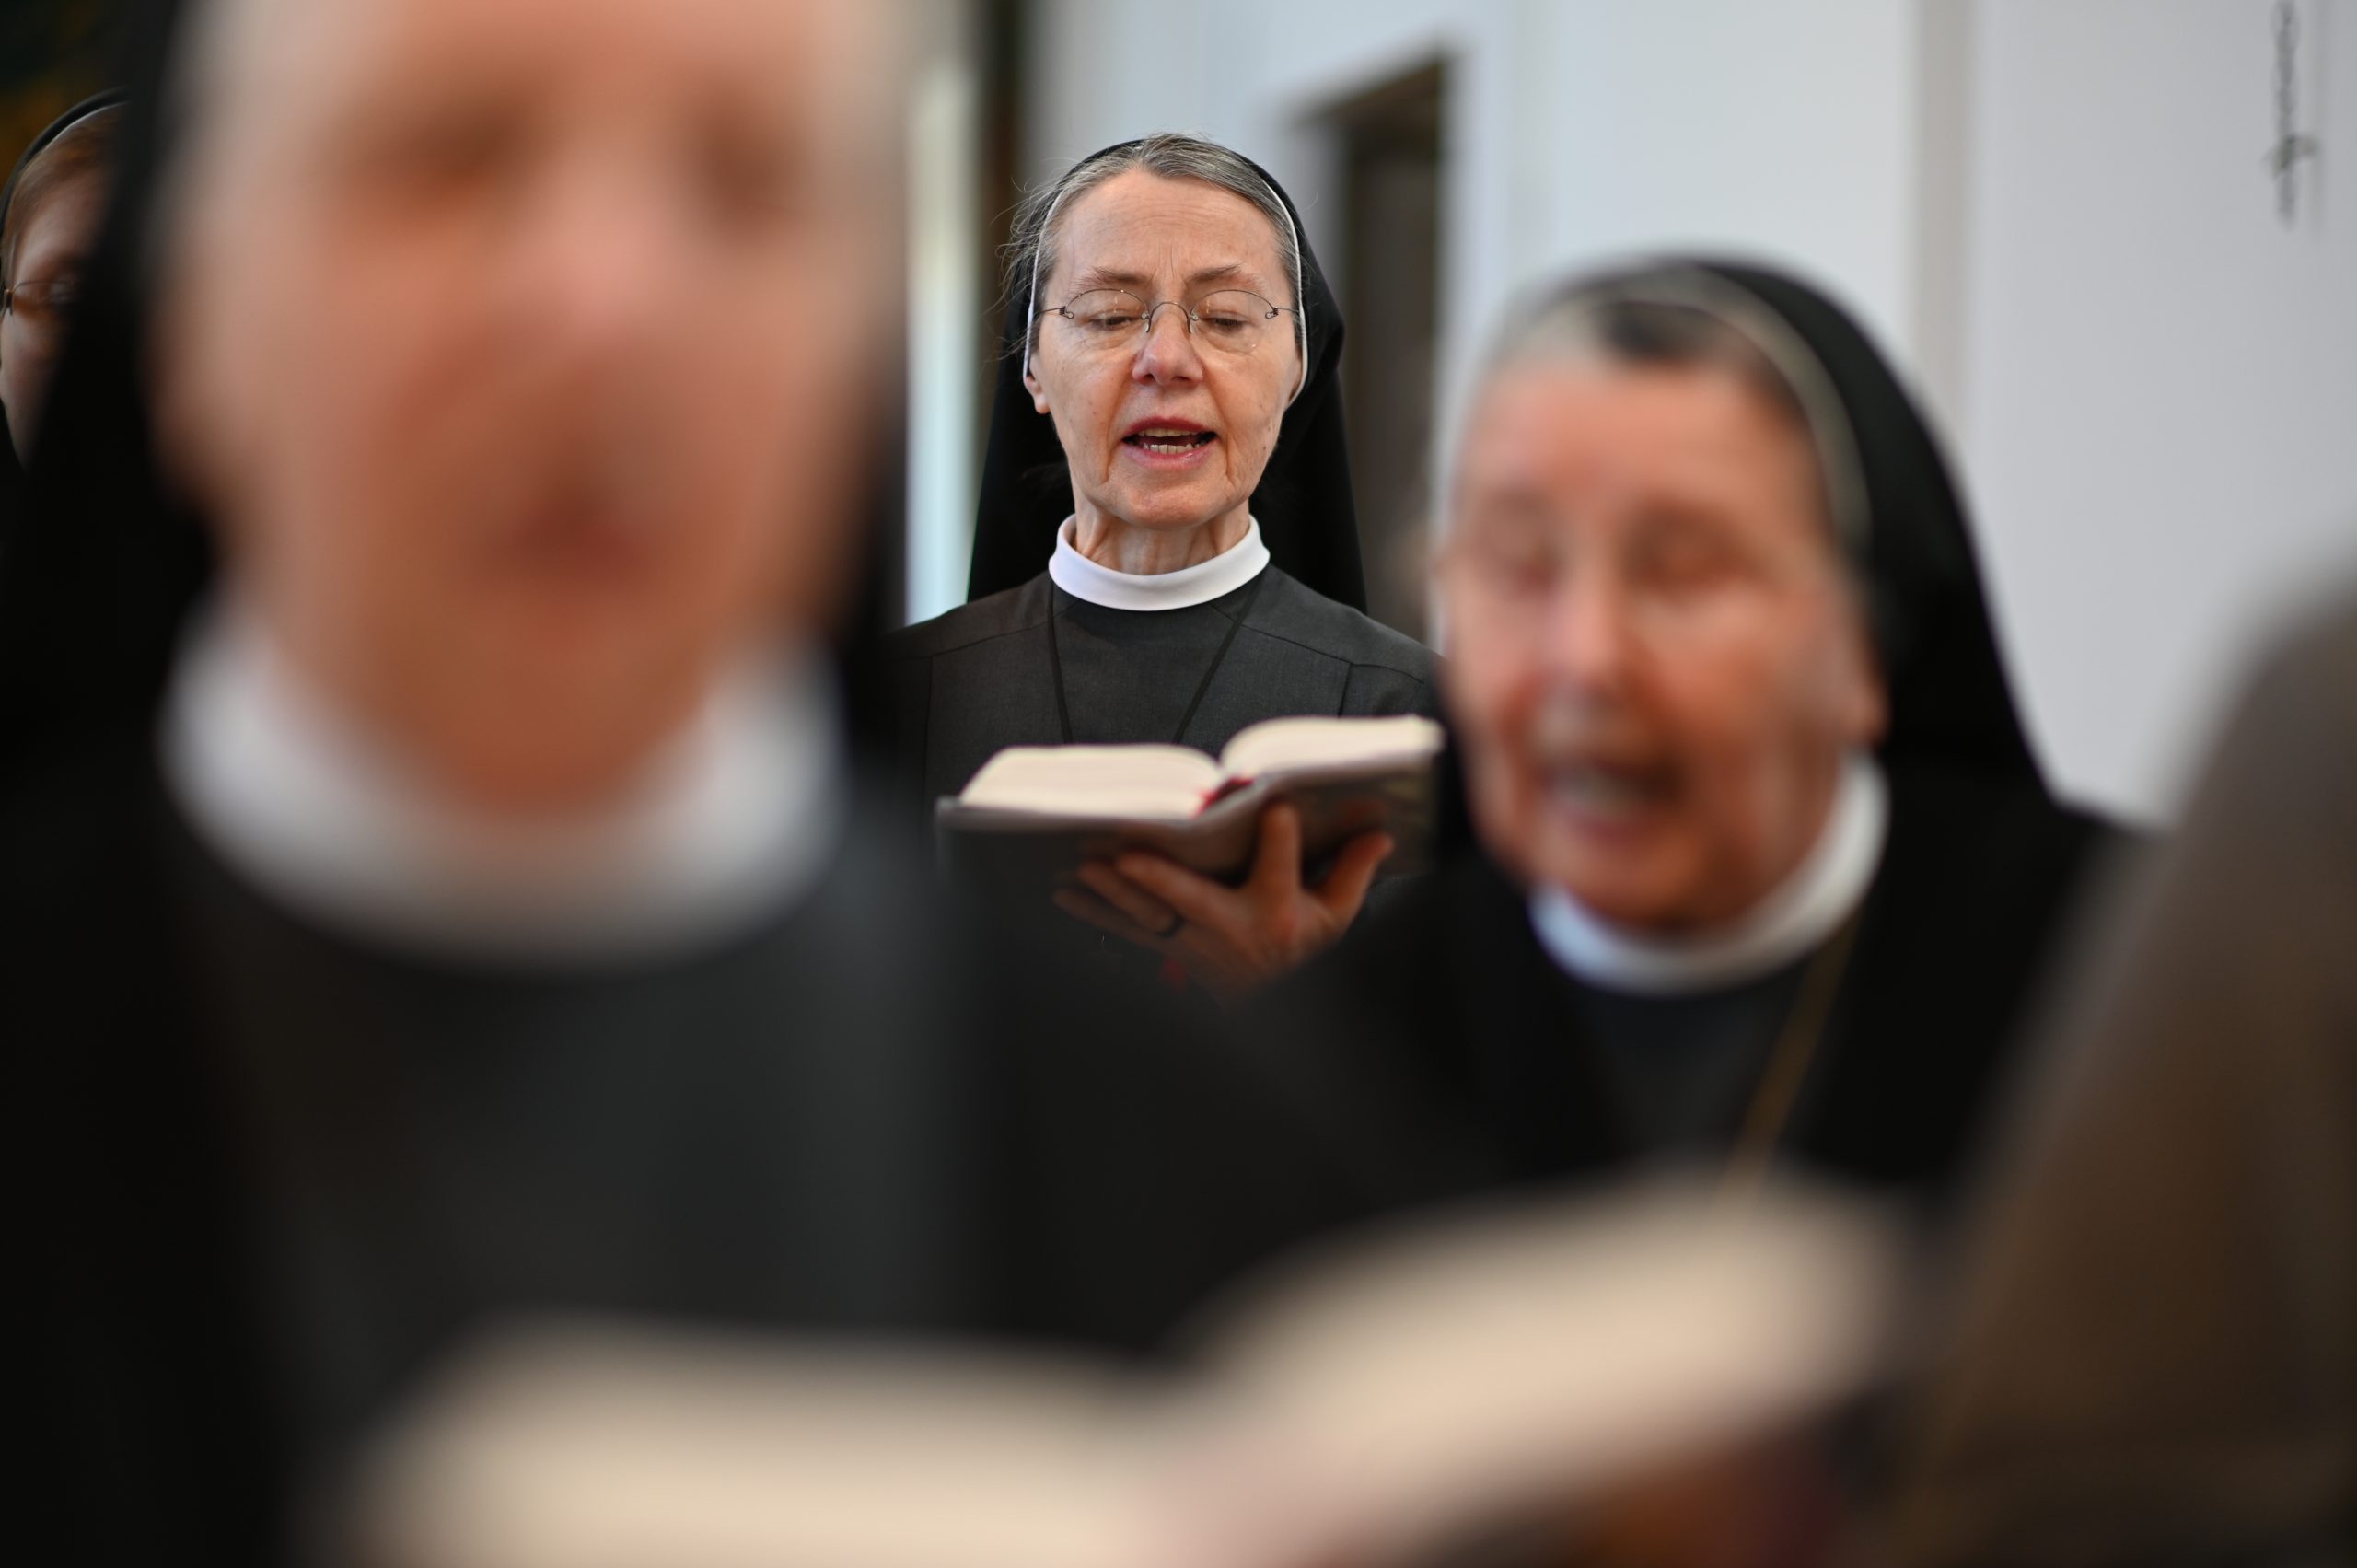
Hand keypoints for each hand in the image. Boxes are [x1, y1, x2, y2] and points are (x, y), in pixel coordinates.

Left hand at [1051, 802, 1394, 1000]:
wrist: (1276, 1008)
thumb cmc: (1304, 952)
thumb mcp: (1338, 917)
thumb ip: (1354, 871)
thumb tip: (1380, 831)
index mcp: (1277, 911)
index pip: (1280, 868)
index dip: (1280, 839)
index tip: (1277, 809)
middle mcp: (1232, 928)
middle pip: (1192, 901)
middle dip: (1156, 879)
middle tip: (1122, 856)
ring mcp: (1196, 943)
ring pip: (1150, 918)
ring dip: (1114, 896)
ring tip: (1082, 871)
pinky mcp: (1171, 951)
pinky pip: (1129, 932)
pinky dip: (1096, 915)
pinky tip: (1064, 895)